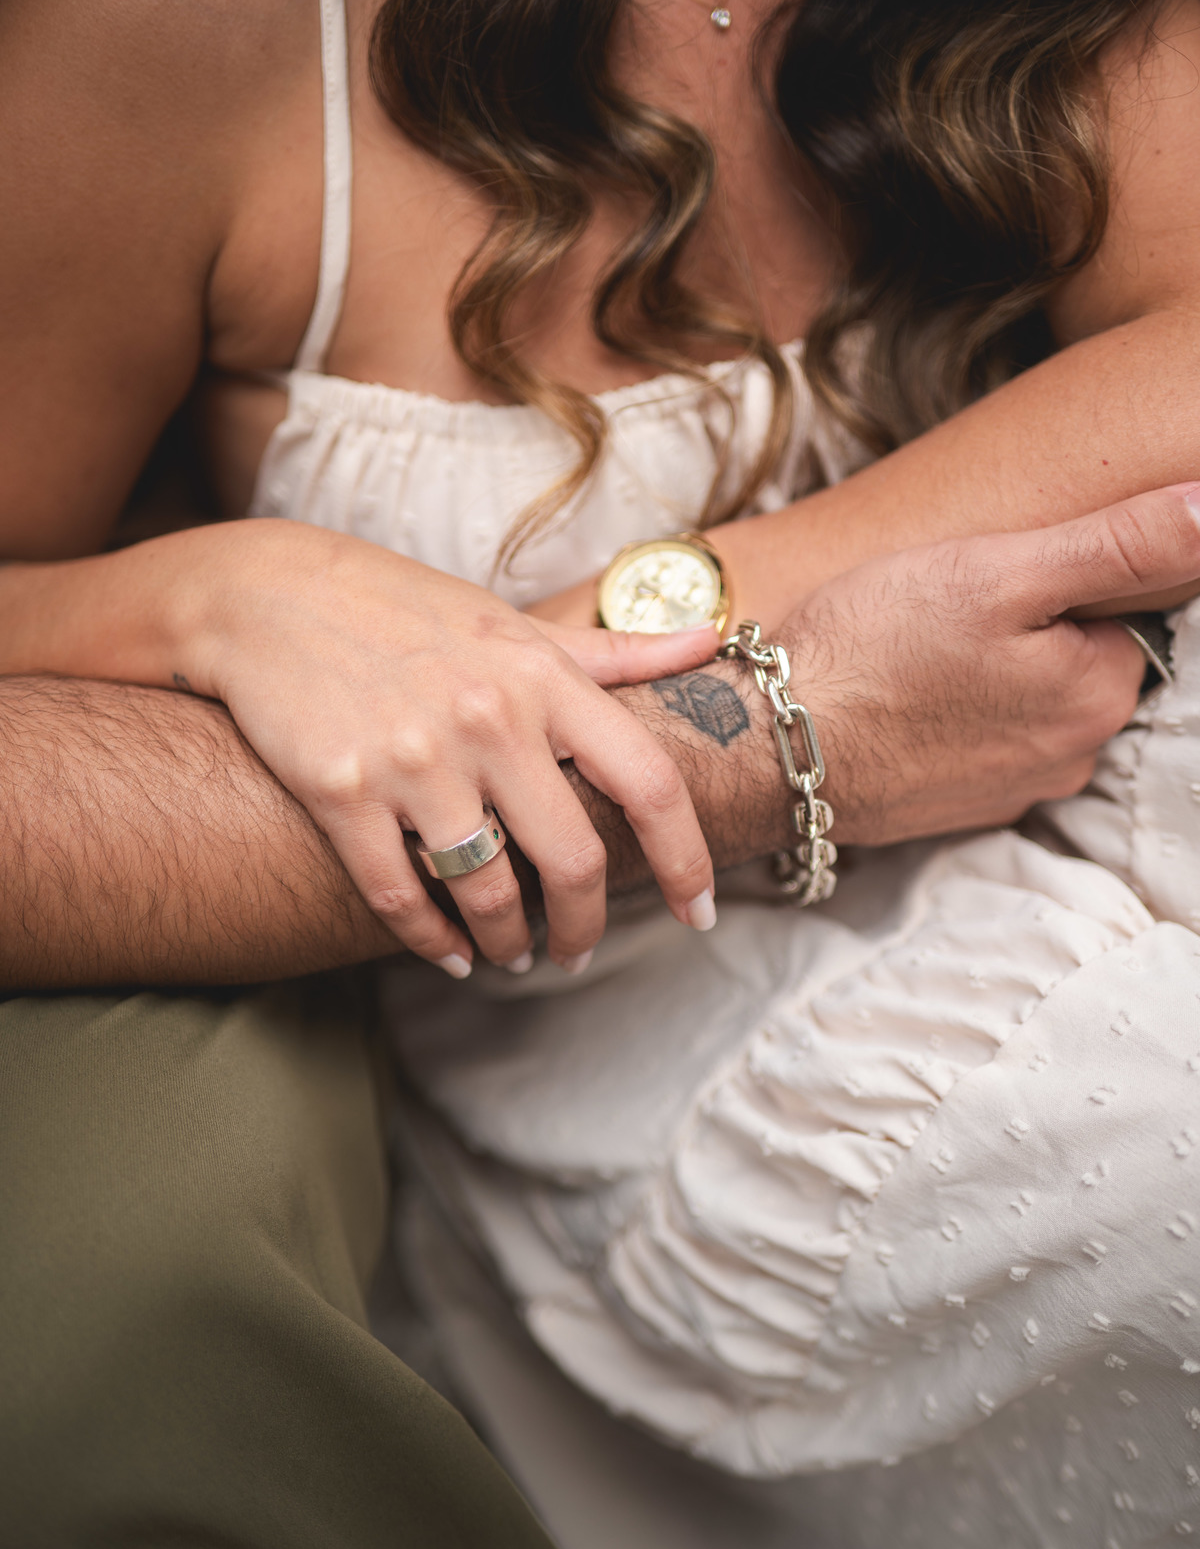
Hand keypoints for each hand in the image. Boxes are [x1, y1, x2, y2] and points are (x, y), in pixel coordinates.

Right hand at [179, 521, 719, 975]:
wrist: (266, 596)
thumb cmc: (403, 611)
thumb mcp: (514, 624)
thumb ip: (614, 652)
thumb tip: (710, 641)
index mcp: (542, 677)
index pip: (649, 781)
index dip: (686, 860)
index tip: (699, 910)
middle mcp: (487, 718)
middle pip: (572, 860)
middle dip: (584, 927)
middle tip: (577, 951)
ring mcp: (413, 759)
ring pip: (486, 891)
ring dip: (508, 941)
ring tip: (511, 952)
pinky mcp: (341, 791)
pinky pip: (399, 897)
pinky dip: (431, 940)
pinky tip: (450, 951)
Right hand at [777, 484, 1199, 844]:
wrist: (765, 750)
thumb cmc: (872, 651)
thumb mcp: (999, 572)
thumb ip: (1119, 544)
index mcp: (1098, 696)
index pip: (1120, 615)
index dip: (1057, 585)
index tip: (990, 581)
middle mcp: (1070, 758)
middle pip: (1076, 664)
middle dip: (1026, 633)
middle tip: (945, 614)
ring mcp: (1011, 791)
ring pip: (1026, 705)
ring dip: (987, 678)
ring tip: (917, 657)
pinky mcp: (957, 809)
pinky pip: (980, 745)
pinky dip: (952, 720)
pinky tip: (904, 701)